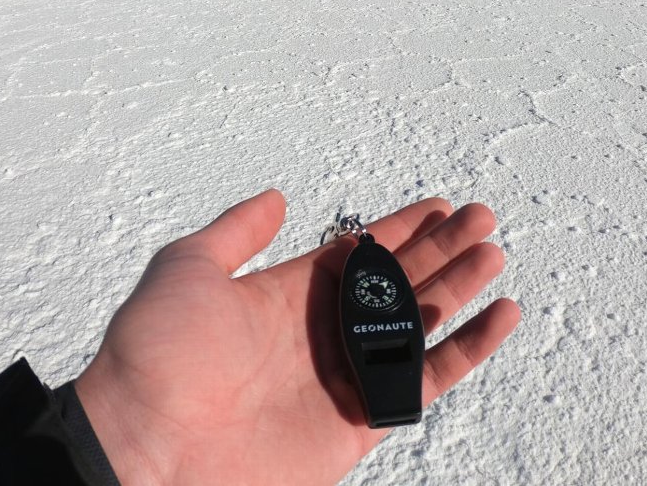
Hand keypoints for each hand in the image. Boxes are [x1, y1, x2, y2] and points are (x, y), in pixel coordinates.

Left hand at [75, 189, 519, 485]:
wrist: (147, 449)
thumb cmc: (155, 357)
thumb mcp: (187, 268)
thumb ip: (237, 231)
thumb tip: (275, 197)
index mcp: (287, 292)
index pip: (358, 251)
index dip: (399, 227)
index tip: (437, 204)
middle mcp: (321, 330)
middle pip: (396, 280)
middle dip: (440, 248)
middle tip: (480, 217)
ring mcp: (343, 374)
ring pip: (419, 322)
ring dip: (459, 288)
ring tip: (492, 253)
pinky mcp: (360, 419)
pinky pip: (427, 378)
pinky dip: (469, 349)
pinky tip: (498, 317)